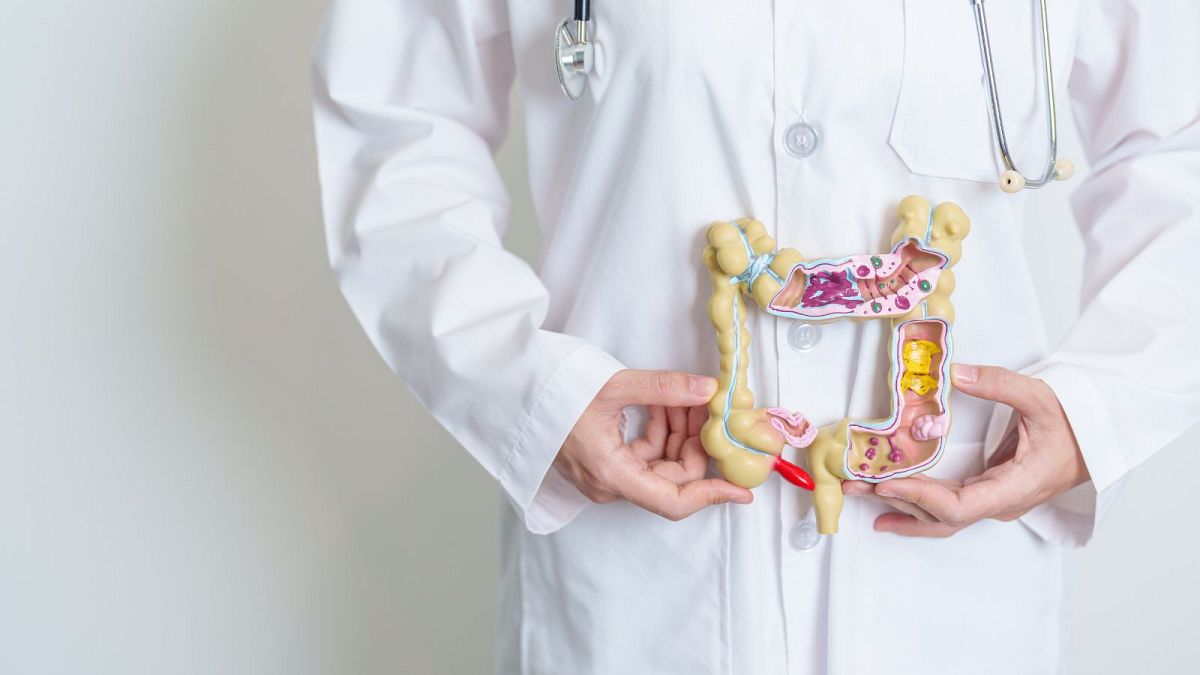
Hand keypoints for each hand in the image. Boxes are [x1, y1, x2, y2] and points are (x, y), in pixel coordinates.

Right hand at [556, 369, 753, 519]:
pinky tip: (665, 401)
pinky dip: (660, 428)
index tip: (741, 488)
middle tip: (709, 407)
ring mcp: (605, 474)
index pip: (672, 501)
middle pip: (671, 478)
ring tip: (684, 396)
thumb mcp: (613, 386)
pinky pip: (644, 453)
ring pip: (660, 463)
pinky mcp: (603, 460)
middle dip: (695, 442)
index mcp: (611, 474)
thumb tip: (707, 389)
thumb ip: (664, 388)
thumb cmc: (553, 391)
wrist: (515, 389)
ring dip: (679, 431)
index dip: (711, 495)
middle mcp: (609, 483)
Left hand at [842, 363, 1089, 536]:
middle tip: (855, 488)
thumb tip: (957, 373)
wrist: (1099, 437)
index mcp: (1014, 488)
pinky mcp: (988, 493)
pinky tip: (890, 507)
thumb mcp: (1041, 397)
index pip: (958, 506)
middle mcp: (1000, 502)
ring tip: (861, 498)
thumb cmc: (1075, 422)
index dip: (920, 497)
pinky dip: (917, 506)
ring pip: (942, 518)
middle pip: (941, 517)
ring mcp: (994, 501)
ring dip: (901, 508)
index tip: (886, 484)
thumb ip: (1000, 384)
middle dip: (896, 503)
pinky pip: (947, 508)